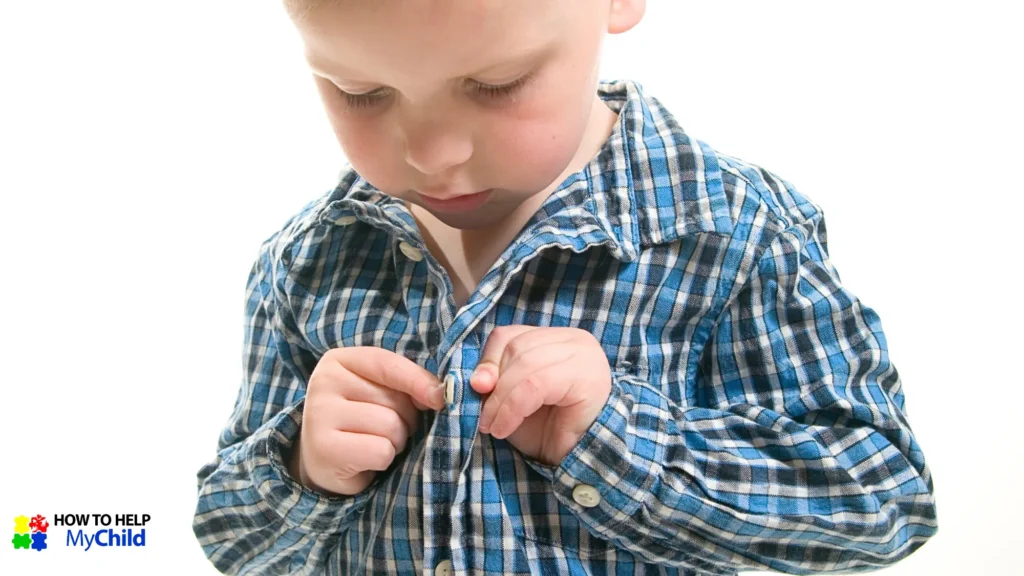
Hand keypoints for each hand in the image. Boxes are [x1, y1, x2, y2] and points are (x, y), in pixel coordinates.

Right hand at [290, 347, 444, 495]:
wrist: (324, 461)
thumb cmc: (360, 420)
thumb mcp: (380, 391)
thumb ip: (407, 384)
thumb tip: (439, 394)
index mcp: (339, 360)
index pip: (387, 364)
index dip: (419, 381)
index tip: (440, 398)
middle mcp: (323, 382)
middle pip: (394, 399)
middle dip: (404, 419)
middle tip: (383, 429)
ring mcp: (319, 414)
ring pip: (390, 426)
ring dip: (395, 441)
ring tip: (374, 443)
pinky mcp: (324, 448)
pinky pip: (380, 451)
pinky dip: (384, 460)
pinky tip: (366, 460)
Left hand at [470, 326, 611, 466]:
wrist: (577, 460)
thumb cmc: (546, 429)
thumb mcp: (511, 399)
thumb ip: (495, 382)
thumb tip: (477, 380)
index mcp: (557, 338)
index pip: (510, 335)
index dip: (488, 360)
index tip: (478, 389)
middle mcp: (575, 340)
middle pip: (517, 347)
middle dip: (494, 384)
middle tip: (484, 417)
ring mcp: (584, 355)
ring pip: (525, 364)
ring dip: (501, 400)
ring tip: (493, 426)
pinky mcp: (586, 377)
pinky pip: (536, 384)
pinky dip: (512, 408)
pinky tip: (504, 428)